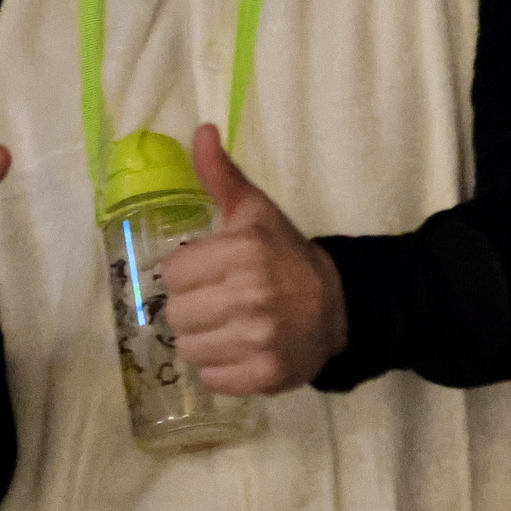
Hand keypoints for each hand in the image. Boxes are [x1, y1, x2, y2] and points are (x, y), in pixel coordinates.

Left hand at [158, 124, 347, 395]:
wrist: (340, 306)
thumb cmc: (287, 257)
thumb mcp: (257, 214)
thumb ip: (222, 176)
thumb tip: (200, 130)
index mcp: (242, 251)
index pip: (171, 274)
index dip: (190, 275)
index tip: (214, 274)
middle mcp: (250, 295)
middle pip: (176, 315)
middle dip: (195, 310)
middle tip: (225, 303)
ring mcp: (258, 339)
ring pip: (190, 350)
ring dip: (207, 341)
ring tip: (233, 328)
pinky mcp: (265, 375)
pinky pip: (213, 380)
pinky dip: (224, 371)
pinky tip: (244, 352)